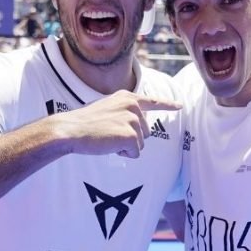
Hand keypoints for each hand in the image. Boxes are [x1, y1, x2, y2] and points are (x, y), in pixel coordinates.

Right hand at [53, 90, 180, 158]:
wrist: (70, 130)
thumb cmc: (84, 123)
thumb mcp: (107, 109)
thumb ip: (123, 113)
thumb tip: (136, 127)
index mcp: (127, 97)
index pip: (152, 101)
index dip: (167, 104)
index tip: (179, 106)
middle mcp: (133, 106)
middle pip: (145, 131)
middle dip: (130, 137)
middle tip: (108, 134)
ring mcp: (133, 120)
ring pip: (140, 143)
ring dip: (125, 146)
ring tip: (106, 138)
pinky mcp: (131, 135)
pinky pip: (135, 153)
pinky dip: (123, 154)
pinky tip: (109, 146)